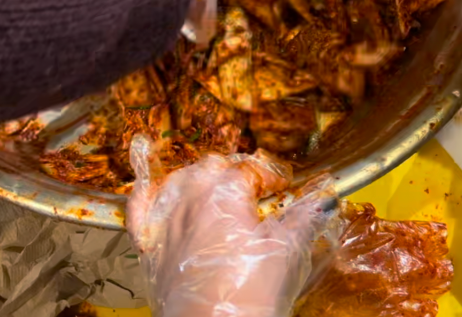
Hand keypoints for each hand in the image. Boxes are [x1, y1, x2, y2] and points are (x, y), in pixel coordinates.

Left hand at [126, 136, 335, 316]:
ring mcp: (165, 219)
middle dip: (232, 173)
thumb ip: (303, 219)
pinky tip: (150, 186)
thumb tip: (322, 198)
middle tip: (252, 192)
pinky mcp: (149, 243)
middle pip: (210, 168)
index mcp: (224, 193)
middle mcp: (189, 198)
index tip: (280, 186)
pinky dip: (146, 192)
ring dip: (196, 180)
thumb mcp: (285, 252)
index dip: (267, 175)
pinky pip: (139, 206)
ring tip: (214, 193)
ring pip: (177, 181)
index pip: (247, 169)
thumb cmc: (250, 293)